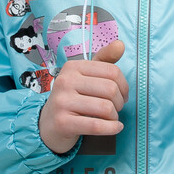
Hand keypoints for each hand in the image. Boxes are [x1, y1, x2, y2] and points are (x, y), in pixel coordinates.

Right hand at [38, 39, 128, 153]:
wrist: (49, 124)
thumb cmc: (72, 99)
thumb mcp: (86, 77)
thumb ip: (104, 61)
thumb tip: (120, 44)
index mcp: (73, 67)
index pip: (112, 71)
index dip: (124, 86)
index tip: (122, 95)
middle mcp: (65, 81)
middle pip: (110, 89)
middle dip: (120, 102)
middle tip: (116, 108)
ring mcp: (62, 102)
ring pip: (106, 108)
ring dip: (115, 116)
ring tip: (111, 118)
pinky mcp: (63, 122)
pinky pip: (96, 125)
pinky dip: (112, 128)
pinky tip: (115, 127)